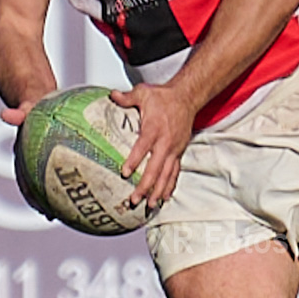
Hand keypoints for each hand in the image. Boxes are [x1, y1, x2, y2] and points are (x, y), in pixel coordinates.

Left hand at [112, 81, 197, 207]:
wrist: (187, 98)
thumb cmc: (164, 97)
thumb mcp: (144, 92)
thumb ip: (127, 97)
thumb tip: (111, 95)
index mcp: (154, 128)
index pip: (143, 147)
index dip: (134, 160)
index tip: (124, 172)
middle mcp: (166, 142)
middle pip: (155, 168)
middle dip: (145, 185)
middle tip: (134, 199)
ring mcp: (174, 149)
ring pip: (166, 174)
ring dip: (158, 191)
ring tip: (150, 205)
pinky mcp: (179, 152)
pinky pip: (175, 172)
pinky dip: (170, 186)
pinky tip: (164, 197)